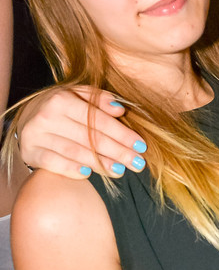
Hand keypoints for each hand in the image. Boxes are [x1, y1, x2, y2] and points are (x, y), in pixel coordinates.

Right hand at [17, 86, 146, 178]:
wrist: (27, 118)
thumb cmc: (61, 107)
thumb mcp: (78, 95)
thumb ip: (99, 99)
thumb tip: (120, 109)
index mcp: (62, 99)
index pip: (98, 120)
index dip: (122, 134)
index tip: (141, 146)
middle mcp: (47, 116)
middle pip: (89, 138)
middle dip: (117, 152)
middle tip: (138, 163)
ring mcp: (36, 136)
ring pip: (74, 153)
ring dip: (100, 164)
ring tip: (120, 170)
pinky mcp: (29, 152)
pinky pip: (54, 164)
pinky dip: (71, 169)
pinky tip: (88, 174)